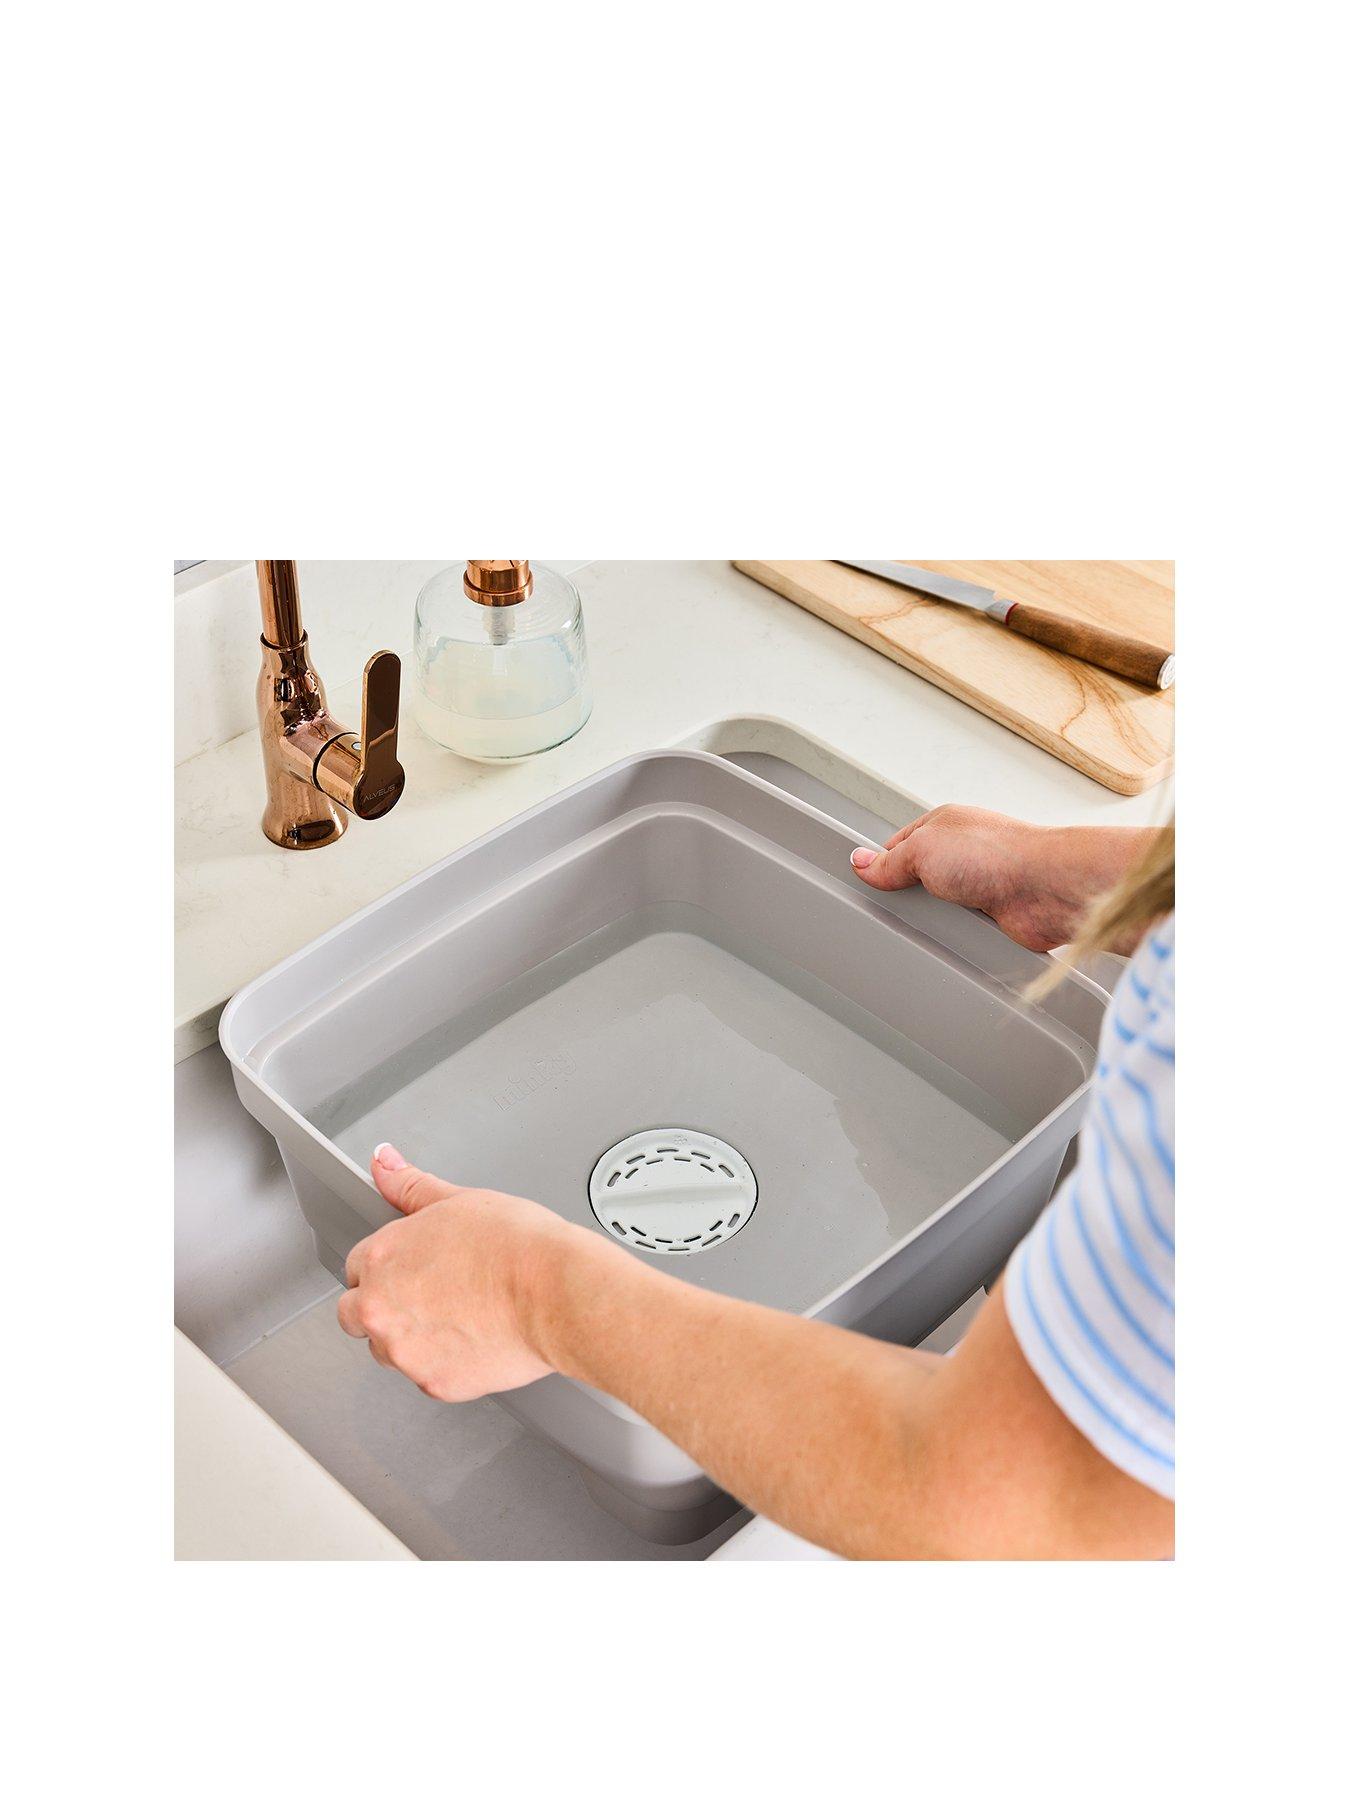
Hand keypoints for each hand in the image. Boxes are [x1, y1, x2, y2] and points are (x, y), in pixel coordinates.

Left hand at [337, 1144, 601, 1400]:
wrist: (557, 1292)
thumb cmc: (517, 1246)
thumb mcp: (457, 1200)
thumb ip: (409, 1185)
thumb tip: (384, 1161)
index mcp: (381, 1258)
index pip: (355, 1268)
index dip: (387, 1268)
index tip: (412, 1270)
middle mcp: (381, 1308)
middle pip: (357, 1316)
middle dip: (385, 1307)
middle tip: (432, 1295)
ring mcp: (405, 1352)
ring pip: (389, 1351)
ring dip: (411, 1338)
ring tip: (458, 1316)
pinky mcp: (434, 1385)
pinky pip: (426, 1377)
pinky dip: (445, 1363)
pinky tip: (474, 1338)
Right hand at [848, 805, 1151, 952]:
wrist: (1047, 890)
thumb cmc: (999, 854)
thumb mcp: (924, 849)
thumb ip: (890, 860)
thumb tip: (861, 862)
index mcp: (944, 826)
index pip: (897, 846)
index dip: (878, 866)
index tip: (862, 882)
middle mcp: (963, 854)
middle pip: (916, 880)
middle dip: (906, 896)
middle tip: (893, 908)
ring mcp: (978, 885)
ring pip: (938, 908)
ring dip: (934, 918)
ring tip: (927, 923)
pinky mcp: (992, 917)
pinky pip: (960, 931)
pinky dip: (955, 936)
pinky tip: (951, 936)